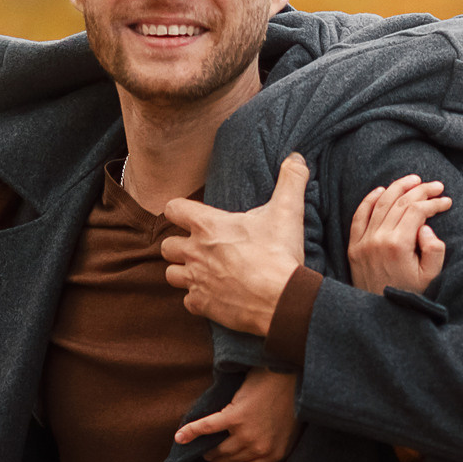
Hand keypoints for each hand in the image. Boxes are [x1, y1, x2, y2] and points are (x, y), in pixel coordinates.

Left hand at [159, 155, 310, 336]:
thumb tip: (296, 156)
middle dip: (179, 246)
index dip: (178, 211)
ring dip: (183, 272)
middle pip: (166, 246)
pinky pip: (188, 302)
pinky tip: (213, 294)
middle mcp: (194, 252)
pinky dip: (197, 298)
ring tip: (202, 271)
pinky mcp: (203, 305)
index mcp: (207, 226)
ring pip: (171, 275)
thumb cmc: (279, 254)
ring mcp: (196, 280)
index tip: (190, 215)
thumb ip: (291, 179)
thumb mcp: (287, 211)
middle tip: (199, 247)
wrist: (282, 299)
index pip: (172, 209)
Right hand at [173, 369, 298, 461]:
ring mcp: (246, 433)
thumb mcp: (290, 432)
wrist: (290, 375)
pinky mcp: (234, 416)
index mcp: (275, 454)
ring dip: (208, 453)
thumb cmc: (292, 402)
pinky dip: (191, 432)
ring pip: (219, 449)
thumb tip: (256, 454)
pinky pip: (208, 428)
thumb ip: (275, 446)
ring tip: (204, 453)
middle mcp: (259, 448)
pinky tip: (179, 437)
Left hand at [348, 174, 450, 294]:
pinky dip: (369, 200)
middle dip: (420, 190)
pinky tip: (381, 190)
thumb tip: (425, 227)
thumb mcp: (431, 275)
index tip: (446, 201)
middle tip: (436, 185)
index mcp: (398, 245)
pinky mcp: (354, 247)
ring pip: (380, 204)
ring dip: (397, 188)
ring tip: (413, 180)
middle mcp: (378, 239)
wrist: (381, 315)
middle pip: (400, 203)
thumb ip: (434, 249)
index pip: (416, 211)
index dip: (433, 202)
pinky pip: (359, 216)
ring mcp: (363, 242)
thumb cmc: (410, 295)